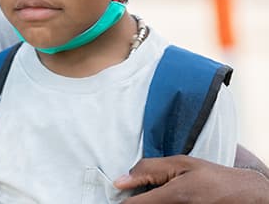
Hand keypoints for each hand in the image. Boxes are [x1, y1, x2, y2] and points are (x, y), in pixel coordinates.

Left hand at [114, 155, 268, 202]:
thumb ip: (148, 169)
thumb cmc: (213, 177)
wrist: (244, 194)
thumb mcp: (182, 163)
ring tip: (164, 192)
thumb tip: (120, 182)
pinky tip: (168, 198)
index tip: (119, 194)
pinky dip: (159, 203)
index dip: (123, 200)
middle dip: (138, 200)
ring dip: (150, 201)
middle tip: (146, 190)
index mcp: (174, 196)